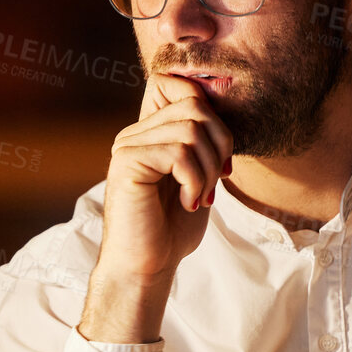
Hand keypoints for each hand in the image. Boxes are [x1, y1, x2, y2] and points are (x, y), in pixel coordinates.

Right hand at [98, 74, 234, 274]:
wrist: (147, 267)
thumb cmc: (173, 228)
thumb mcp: (198, 177)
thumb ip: (203, 142)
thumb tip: (224, 108)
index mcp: (150, 132)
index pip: (176, 84)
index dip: (211, 110)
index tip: (221, 157)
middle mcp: (134, 133)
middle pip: (194, 105)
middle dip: (220, 144)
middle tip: (217, 180)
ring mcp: (127, 146)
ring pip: (190, 130)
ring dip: (208, 168)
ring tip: (202, 196)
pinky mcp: (127, 163)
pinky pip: (178, 153)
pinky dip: (195, 181)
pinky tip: (189, 203)